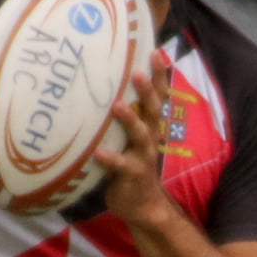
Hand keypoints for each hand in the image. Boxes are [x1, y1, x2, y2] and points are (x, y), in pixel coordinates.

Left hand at [95, 51, 174, 229]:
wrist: (142, 205)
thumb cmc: (129, 165)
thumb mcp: (128, 138)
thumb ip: (120, 117)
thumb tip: (97, 88)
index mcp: (149, 125)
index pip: (157, 96)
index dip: (159, 75)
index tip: (155, 51)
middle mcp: (149, 137)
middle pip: (152, 109)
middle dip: (147, 90)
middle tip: (137, 72)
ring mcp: (142, 156)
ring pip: (140, 134)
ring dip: (130, 119)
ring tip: (117, 106)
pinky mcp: (132, 175)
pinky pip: (121, 166)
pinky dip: (110, 158)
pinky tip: (98, 153)